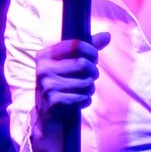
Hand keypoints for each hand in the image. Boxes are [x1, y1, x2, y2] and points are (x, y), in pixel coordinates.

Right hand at [30, 32, 110, 151]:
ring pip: (85, 82)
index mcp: (45, 55)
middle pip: (82, 64)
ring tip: (84, 90)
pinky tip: (79, 101)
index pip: (75, 45)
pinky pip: (82, 97)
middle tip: (91, 77)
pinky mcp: (53, 101)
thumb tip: (107, 35)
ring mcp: (47, 86)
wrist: (47, 116)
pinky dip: (85, 100)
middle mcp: (43, 69)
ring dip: (90, 88)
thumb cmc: (62, 85)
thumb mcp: (69, 64)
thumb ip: (87, 48)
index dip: (91, 51)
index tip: (94, 58)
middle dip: (93, 72)